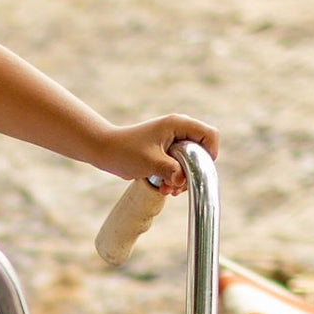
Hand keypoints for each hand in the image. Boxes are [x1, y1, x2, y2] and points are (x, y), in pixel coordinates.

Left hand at [100, 115, 218, 192]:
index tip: (200, 170)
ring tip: (168, 189)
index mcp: (177, 124)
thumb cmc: (125, 151)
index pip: (209, 135)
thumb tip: (184, 181)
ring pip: (191, 161)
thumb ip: (171, 171)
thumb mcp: (151, 162)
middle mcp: (177, 130)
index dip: (210, 153)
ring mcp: (172, 141)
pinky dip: (174, 178)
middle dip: (193, 172)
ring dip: (182, 178)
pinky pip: (179, 166)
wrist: (103, 151)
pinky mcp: (165, 152)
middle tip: (178, 185)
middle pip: (201, 151)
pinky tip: (164, 188)